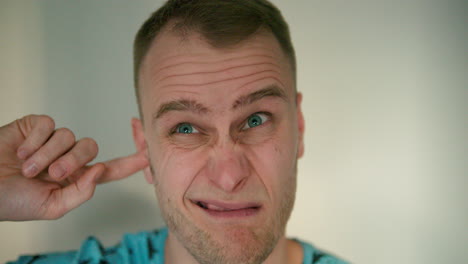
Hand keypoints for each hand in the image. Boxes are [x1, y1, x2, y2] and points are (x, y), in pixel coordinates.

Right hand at [0, 115, 147, 220]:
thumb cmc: (13, 201)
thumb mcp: (51, 207)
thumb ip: (80, 193)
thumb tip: (101, 171)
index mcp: (75, 179)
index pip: (109, 169)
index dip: (130, 163)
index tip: (148, 154)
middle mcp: (68, 158)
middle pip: (90, 148)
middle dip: (71, 162)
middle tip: (50, 174)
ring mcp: (52, 142)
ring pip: (69, 136)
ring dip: (47, 155)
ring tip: (28, 168)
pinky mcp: (36, 127)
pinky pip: (48, 125)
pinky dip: (34, 141)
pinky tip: (20, 151)